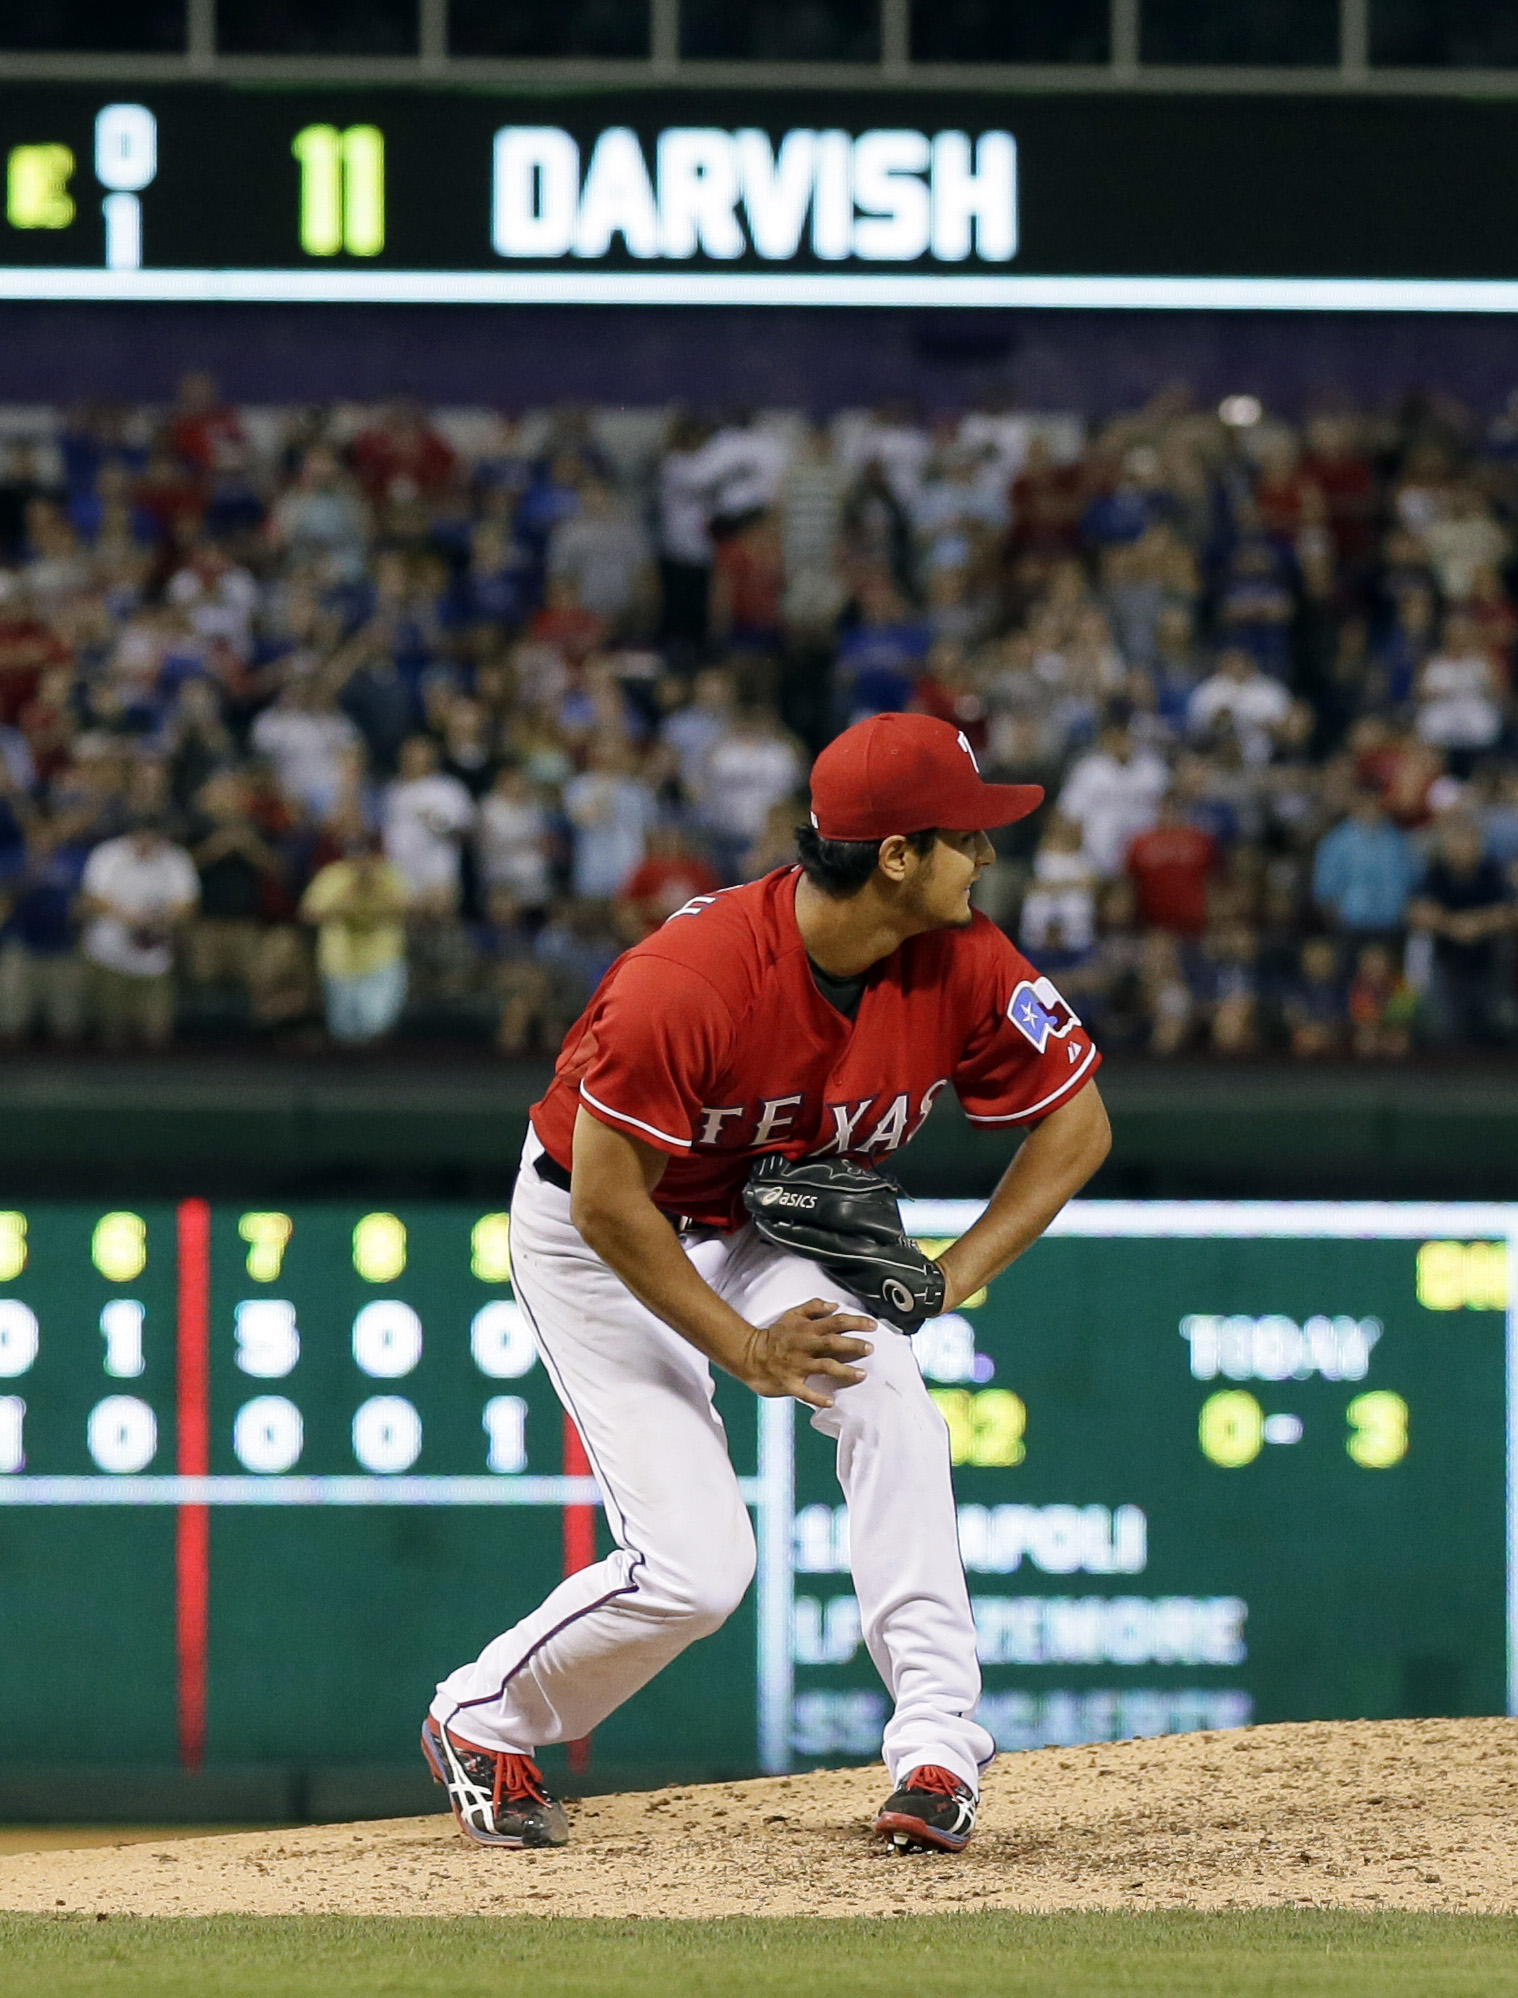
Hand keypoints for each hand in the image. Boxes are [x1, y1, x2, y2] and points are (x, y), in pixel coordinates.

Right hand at [738, 1299, 873, 1409]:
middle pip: (833, 1343)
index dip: (855, 1322)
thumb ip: (813, 1307)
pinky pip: (805, 1392)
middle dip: (853, 1345)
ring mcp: (797, 1365)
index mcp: (807, 1329)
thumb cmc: (774, 1336)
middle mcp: (804, 1346)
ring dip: (844, 1371)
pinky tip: (831, 1401)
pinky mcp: (790, 1383)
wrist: (749, 1354)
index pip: (835, 1322)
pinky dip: (818, 1397)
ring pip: (824, 1366)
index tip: (872, 1325)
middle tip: (870, 1348)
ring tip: (861, 1375)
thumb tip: (834, 1305)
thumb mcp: (792, 1315)